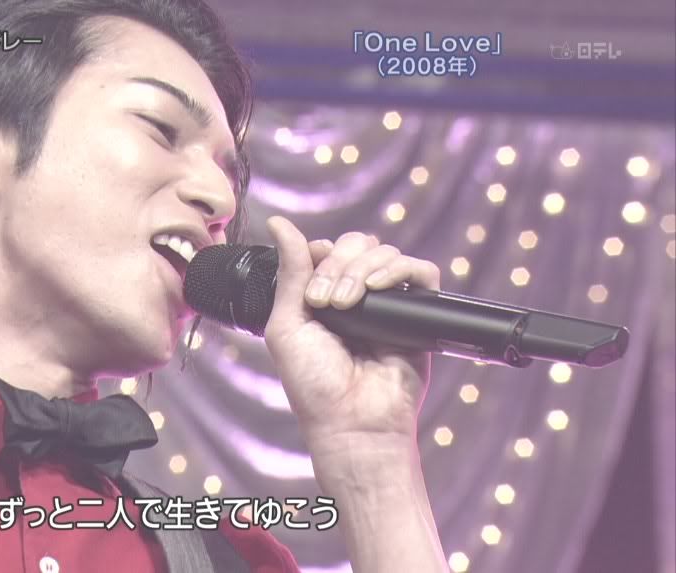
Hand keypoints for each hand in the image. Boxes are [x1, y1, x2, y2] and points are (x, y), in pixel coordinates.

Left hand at [263, 215, 441, 442]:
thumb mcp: (288, 324)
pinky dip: (400, 269)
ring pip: (385, 254)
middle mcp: (358, 297)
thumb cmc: (314, 384)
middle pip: (358, 245)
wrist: (351, 422)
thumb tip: (279, 222)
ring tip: (345, 304)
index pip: (329, 249)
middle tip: (324, 300)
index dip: (319, 254)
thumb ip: (290, 272)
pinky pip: (421, 272)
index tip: (310, 285)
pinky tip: (378, 288)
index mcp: (325, 297)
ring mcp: (389, 304)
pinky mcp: (419, 315)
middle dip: (338, 264)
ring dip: (359, 270)